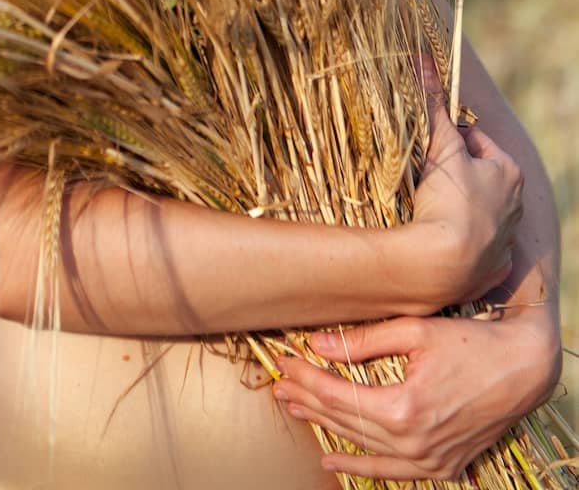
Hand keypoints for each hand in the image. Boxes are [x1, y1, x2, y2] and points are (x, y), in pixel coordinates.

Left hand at [273, 304, 562, 481]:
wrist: (521, 369)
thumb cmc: (470, 343)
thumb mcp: (415, 330)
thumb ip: (365, 341)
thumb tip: (318, 345)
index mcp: (404, 408)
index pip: (339, 395)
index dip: (308, 378)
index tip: (284, 363)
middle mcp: (415, 442)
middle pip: (347, 421)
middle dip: (310, 400)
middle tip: (280, 386)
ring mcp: (430, 460)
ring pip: (365, 448)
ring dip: (327, 430)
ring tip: (295, 412)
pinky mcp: (443, 466)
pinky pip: (394, 471)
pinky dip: (363, 465)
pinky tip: (335, 459)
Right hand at [410, 56, 523, 308]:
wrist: (443, 266)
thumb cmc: (448, 200)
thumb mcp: (440, 147)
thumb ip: (433, 105)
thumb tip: (424, 59)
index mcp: (509, 173)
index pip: (476, 142)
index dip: (449, 139)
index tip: (428, 146)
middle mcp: (515, 207)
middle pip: (479, 178)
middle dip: (455, 174)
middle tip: (425, 176)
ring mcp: (505, 241)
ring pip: (480, 213)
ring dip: (458, 208)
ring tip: (429, 208)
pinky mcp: (493, 270)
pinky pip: (478, 250)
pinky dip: (461, 243)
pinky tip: (441, 240)